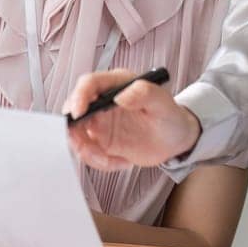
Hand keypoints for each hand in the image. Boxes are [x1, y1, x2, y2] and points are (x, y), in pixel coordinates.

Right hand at [64, 69, 201, 170]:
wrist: (174, 140)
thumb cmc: (170, 116)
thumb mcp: (163, 103)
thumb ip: (146, 93)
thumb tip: (121, 96)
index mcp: (116, 84)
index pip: (88, 84)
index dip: (79, 96)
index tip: (79, 113)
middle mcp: (102, 102)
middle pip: (73, 109)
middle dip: (73, 128)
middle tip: (87, 146)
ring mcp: (99, 123)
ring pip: (76, 134)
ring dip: (87, 151)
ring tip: (112, 160)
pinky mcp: (100, 142)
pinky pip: (88, 153)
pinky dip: (100, 162)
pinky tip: (123, 162)